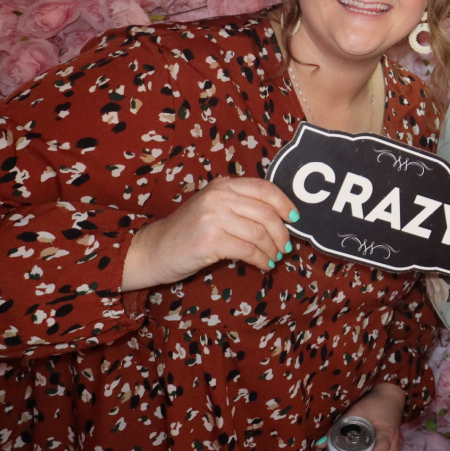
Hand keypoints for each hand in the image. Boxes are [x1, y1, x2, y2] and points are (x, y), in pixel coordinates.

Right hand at [121, 176, 295, 290]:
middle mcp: (219, 196)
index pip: (264, 188)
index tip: (294, 218)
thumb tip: (281, 219)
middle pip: (266, 213)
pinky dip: (261, 260)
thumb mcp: (213, 208)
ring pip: (259, 233)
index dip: (285, 203)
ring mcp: (214, 217)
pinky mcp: (211, 240)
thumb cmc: (188, 232)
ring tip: (274, 258)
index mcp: (223, 185)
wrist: (155, 249)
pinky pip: (248, 250)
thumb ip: (240, 206)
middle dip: (282, 233)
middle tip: (285, 247)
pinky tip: (263, 265)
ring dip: (272, 249)